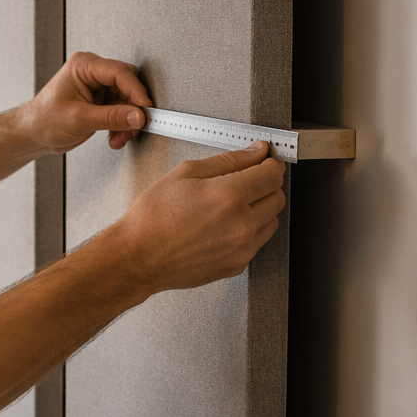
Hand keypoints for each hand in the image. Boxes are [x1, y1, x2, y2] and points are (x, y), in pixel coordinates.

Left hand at [16, 52, 152, 153]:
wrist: (32, 134)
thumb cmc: (42, 120)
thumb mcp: (79, 120)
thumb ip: (111, 118)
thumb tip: (138, 116)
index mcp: (83, 66)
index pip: (120, 72)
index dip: (136, 91)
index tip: (145, 109)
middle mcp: (91, 72)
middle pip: (127, 85)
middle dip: (131, 109)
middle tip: (133, 127)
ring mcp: (96, 86)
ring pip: (127, 100)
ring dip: (127, 121)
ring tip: (119, 137)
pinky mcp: (100, 100)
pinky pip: (121, 109)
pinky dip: (121, 124)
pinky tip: (115, 136)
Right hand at [110, 141, 285, 292]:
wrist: (138, 257)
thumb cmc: (153, 218)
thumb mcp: (185, 173)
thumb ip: (228, 160)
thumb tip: (255, 152)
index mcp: (230, 195)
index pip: (273, 174)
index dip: (270, 162)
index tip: (264, 161)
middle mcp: (242, 223)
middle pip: (277, 196)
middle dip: (265, 184)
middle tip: (244, 181)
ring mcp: (242, 248)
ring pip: (272, 220)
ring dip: (260, 209)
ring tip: (229, 207)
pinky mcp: (237, 264)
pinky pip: (257, 242)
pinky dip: (249, 230)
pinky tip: (223, 226)